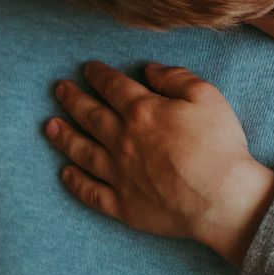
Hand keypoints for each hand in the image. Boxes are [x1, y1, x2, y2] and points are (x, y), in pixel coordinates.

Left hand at [45, 60, 273, 265]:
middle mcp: (123, 141)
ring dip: (64, 137)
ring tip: (50, 126)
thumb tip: (149, 69)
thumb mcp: (206, 96)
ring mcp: (120, 175)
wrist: (223, 197)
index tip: (88, 69)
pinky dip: (75, 182)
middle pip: (91, 116)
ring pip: (83, 152)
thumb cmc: (219, 145)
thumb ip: (176, 78)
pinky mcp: (124, 205)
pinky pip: (91, 192)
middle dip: (73, 100)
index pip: (113, 87)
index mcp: (143, 112)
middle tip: (59, 89)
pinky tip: (65, 173)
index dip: (98, 75)